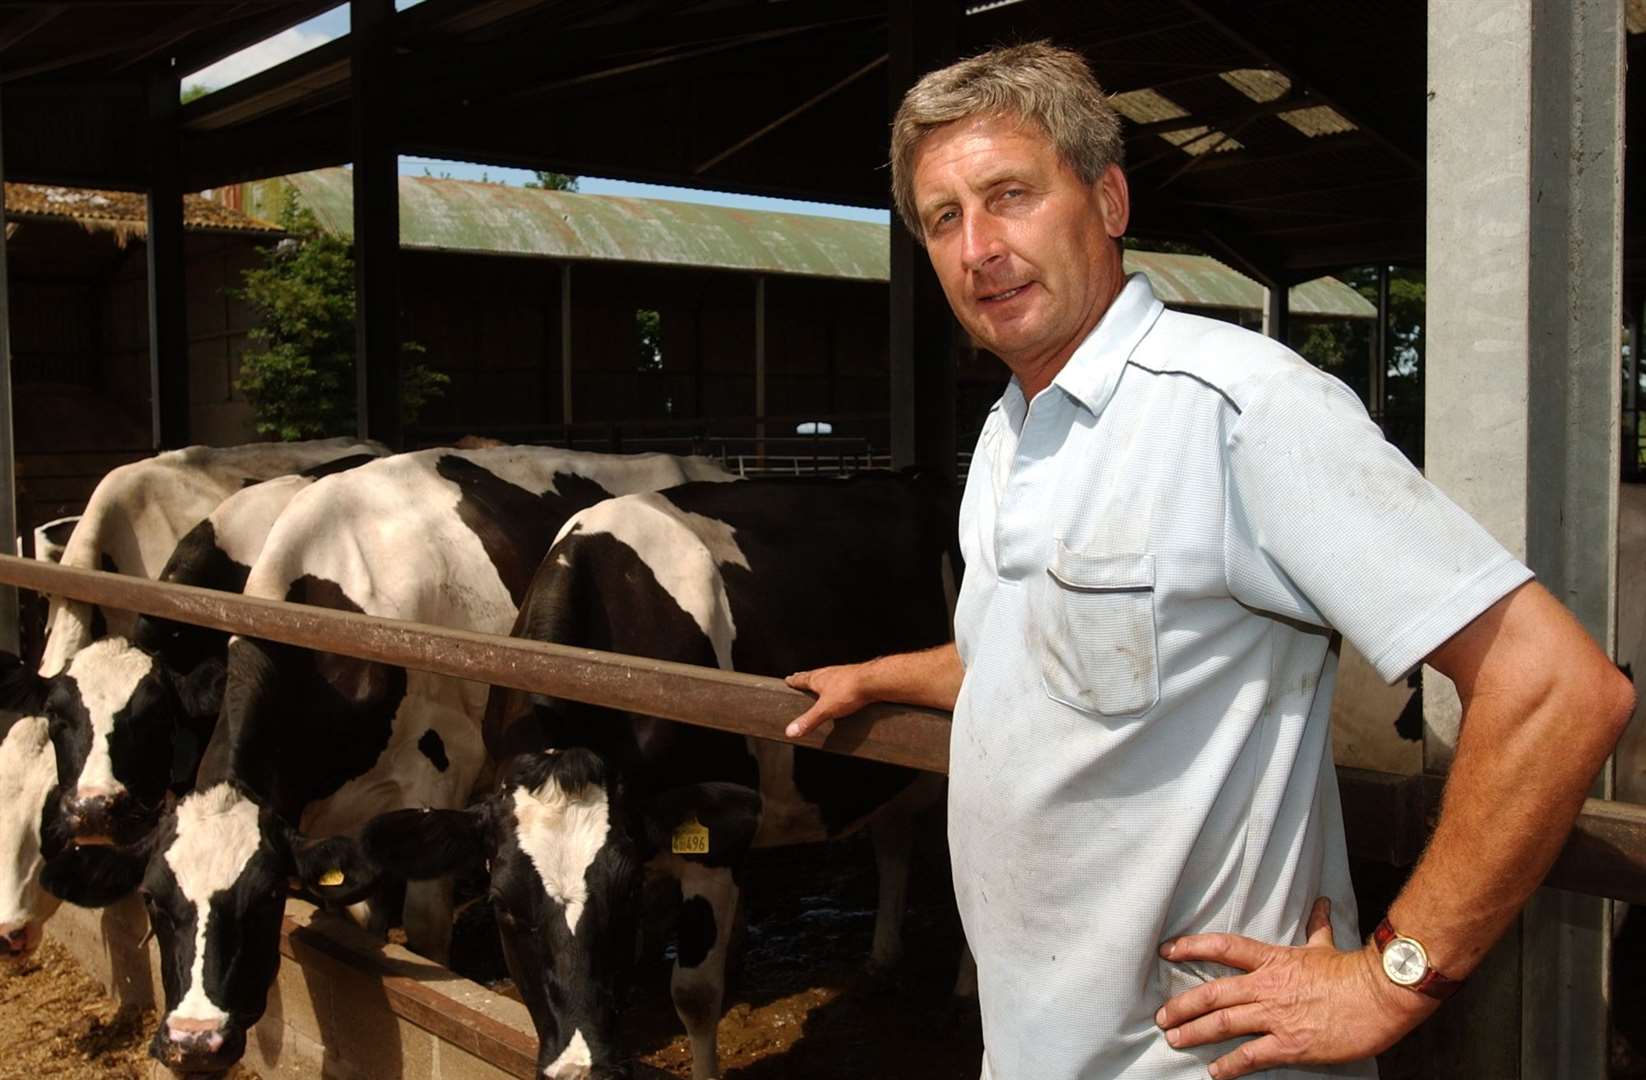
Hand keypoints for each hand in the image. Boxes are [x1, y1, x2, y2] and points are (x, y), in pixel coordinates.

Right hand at [784, 664, 871, 737]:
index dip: (794, 680)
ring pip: (830, 675)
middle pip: (815, 675)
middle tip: (801, 676)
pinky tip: (844, 689)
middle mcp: (830, 673)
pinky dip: (840, 683)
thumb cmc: (848, 691)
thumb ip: (808, 721)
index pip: (802, 679)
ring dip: (824, 679)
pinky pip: (844, 680)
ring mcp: (844, 673)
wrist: (873, 681)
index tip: (789, 679)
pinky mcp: (857, 677)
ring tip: (822, 683)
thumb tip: (791, 731)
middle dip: (807, 677)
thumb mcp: (825, 710)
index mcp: (818, 679)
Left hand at [1155, 898, 1436, 1077]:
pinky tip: (1215, 1071)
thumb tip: (1320, 903)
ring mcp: (1275, 1017)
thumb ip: (1316, 926)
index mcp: (1272, 960)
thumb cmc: (1353, 971)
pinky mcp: (1290, 1045)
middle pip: (1213, 993)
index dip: (1191, 947)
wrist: (1381, 995)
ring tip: (1174, 1039)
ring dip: (1195, 1033)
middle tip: (1161, 1015)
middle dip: (1183, 1006)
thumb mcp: (1326, 946)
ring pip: (1223, 1024)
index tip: (1167, 950)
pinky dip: (1230, 1065)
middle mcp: (1266, 988)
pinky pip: (1251, 1056)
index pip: (1222, 948)